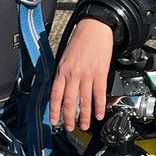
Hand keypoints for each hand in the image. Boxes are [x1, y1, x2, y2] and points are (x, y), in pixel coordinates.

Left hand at [49, 17, 113, 131]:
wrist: (95, 27)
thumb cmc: (80, 40)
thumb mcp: (65, 57)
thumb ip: (64, 74)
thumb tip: (62, 90)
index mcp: (62, 70)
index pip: (55, 95)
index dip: (54, 110)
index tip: (54, 121)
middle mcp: (73, 74)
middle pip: (69, 101)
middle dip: (69, 117)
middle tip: (70, 128)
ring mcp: (87, 75)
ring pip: (85, 101)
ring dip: (85, 116)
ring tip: (85, 126)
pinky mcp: (100, 73)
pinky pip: (99, 93)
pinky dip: (100, 106)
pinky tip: (100, 114)